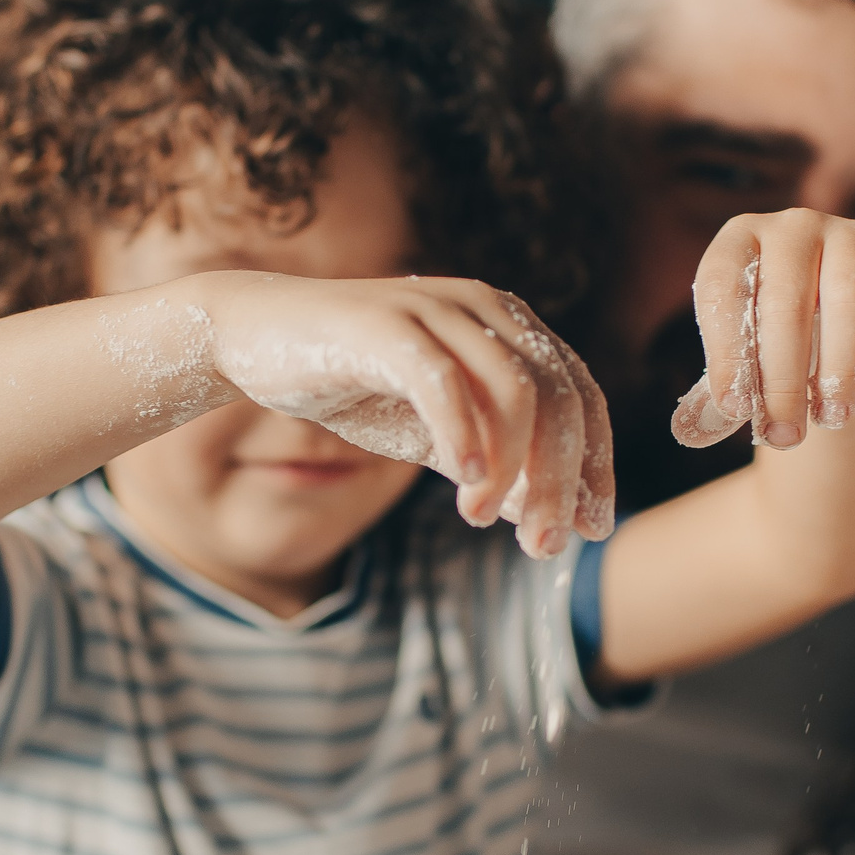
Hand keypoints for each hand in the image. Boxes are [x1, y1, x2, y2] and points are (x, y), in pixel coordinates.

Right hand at [199, 272, 614, 555]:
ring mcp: (438, 310)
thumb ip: (497, 470)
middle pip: (559, 398)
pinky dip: (462, 434)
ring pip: (512, 391)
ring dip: (509, 468)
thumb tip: (553, 520)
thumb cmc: (357, 385)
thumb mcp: (439, 437)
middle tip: (544, 546)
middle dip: (561, 480)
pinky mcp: (387, 324)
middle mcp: (487, 308)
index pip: (583, 396)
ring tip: (481, 523)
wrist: (257, 339)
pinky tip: (465, 483)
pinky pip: (442, 380)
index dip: (596, 464)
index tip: (594, 527)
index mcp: (512, 326)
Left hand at [671, 210, 854, 450]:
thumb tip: (700, 428)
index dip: (727, 352)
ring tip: (833, 417)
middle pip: (787, 299)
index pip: (723, 289)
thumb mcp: (742, 358)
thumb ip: (727, 388)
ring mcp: (850, 233)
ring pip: (850, 292)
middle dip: (784, 377)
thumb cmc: (773, 344)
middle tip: (786, 433)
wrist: (832, 320)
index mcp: (738, 242)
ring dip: (841, 363)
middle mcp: (793, 227)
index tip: (735, 409)